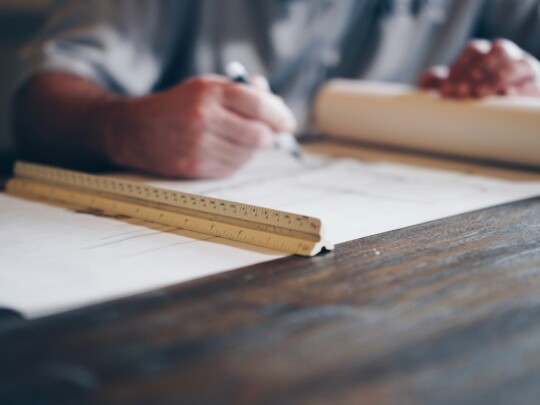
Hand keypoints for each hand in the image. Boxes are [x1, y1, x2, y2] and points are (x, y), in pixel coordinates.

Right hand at [103, 75, 295, 177]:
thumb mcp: (205, 87)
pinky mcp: (194, 167)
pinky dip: (236, 160)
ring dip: (252, 149)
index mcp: (208, 93)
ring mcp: (198, 146)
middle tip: (271, 134)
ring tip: (239, 139)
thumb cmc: (177, 106)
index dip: (280, 115)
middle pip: (258, 135)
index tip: (288, 123)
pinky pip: (232, 168)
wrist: (135, 130)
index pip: (258, 105)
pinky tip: (225, 150)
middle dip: (270, 136)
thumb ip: (241, 91)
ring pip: (247, 155)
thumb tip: (275, 102)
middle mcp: (203, 119)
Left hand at [419, 39, 539, 98]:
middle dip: (476, 71)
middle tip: (460, 93)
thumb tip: (427, 80)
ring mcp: (524, 67)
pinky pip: (533, 84)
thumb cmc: (473, 99)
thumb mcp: (454, 90)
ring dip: (496, 77)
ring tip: (480, 94)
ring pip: (516, 64)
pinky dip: (521, 89)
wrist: (506, 114)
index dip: (459, 68)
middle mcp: (507, 56)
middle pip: (495, 52)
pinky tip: (506, 96)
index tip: (446, 90)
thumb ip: (439, 83)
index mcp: (486, 53)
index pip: (473, 51)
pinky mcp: (536, 86)